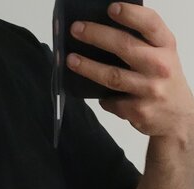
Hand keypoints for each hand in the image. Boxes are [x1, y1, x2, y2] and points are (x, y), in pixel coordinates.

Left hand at [67, 3, 193, 140]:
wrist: (178, 117)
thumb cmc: (165, 80)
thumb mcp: (163, 54)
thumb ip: (144, 41)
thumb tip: (106, 29)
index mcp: (166, 46)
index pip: (150, 24)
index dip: (130, 15)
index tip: (111, 8)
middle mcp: (160, 66)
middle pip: (124, 47)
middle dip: (96, 36)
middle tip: (77, 30)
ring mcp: (149, 90)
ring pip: (112, 77)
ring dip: (88, 67)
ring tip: (71, 60)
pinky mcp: (138, 111)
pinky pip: (111, 101)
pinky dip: (103, 98)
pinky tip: (98, 94)